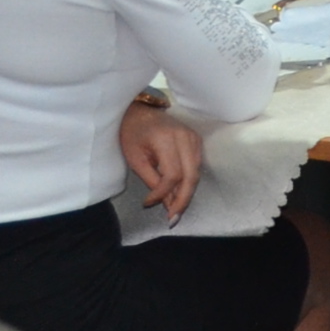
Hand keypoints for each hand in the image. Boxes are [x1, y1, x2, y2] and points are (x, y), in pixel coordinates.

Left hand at [119, 101, 204, 217]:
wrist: (141, 111)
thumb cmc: (132, 133)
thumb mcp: (135, 157)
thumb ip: (151, 179)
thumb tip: (164, 203)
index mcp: (166, 139)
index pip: (172, 174)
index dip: (162, 193)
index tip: (148, 204)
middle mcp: (186, 138)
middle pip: (191, 175)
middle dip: (183, 199)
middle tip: (173, 219)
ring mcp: (194, 138)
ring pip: (196, 173)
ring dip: (186, 193)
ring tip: (175, 211)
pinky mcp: (197, 141)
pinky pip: (196, 166)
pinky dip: (188, 182)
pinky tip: (178, 194)